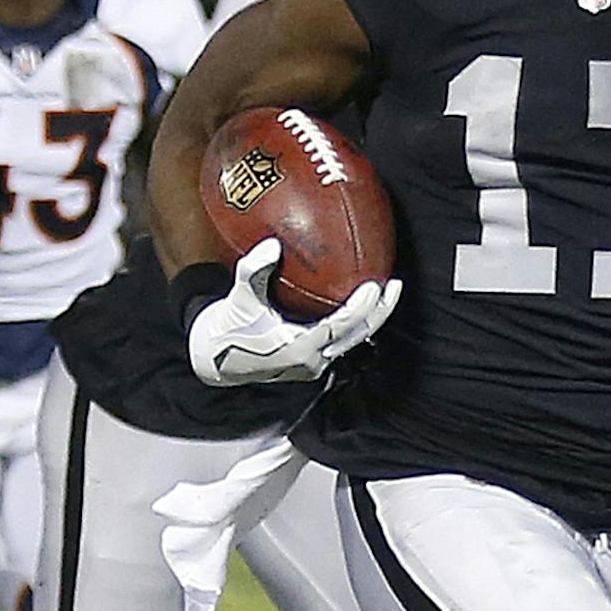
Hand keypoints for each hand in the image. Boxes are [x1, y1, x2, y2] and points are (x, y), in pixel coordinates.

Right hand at [187, 237, 399, 385]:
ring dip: (369, 318)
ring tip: (382, 291)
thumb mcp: (238, 299)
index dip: (362, 308)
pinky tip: (356, 300)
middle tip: (393, 284)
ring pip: (352, 341)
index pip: (341, 328)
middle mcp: (311, 361)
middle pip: (357, 336)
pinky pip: (340, 341)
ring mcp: (313, 365)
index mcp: (298, 348)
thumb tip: (271, 244)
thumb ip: (253, 271)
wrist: (216, 359)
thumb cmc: (228, 328)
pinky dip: (352, 322)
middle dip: (379, 311)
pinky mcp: (311, 364)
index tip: (374, 285)